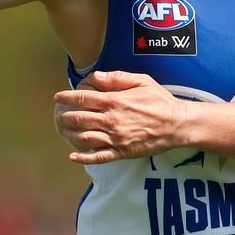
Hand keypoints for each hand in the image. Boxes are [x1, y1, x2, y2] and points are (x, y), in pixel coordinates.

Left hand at [54, 70, 186, 162]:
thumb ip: (117, 78)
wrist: (177, 125)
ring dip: (70, 135)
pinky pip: (98, 157)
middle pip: (79, 119)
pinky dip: (83, 158)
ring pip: (84, 138)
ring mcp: (115, 138)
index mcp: (115, 101)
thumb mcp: (142, 81)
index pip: (83, 98)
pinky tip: (73, 157)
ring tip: (64, 132)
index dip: (67, 97)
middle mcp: (112, 120)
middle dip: (64, 116)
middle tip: (58, 115)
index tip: (58, 97)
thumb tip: (95, 76)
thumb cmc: (160, 101)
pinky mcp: (122, 152)